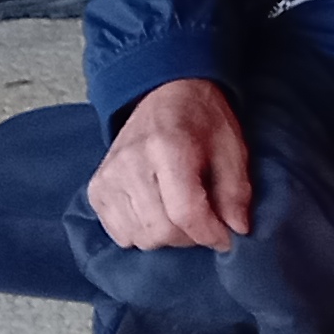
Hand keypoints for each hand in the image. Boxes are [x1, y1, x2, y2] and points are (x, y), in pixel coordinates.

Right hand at [87, 78, 253, 250]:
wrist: (164, 94)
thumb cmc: (202, 121)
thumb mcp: (232, 147)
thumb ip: (236, 191)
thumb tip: (237, 231)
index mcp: (167, 147)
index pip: (185, 211)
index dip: (211, 234)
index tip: (228, 238)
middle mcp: (130, 163)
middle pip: (161, 231)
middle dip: (191, 237)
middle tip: (207, 221)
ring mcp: (108, 177)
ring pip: (141, 238)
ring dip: (168, 237)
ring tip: (182, 213)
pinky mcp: (96, 190)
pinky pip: (121, 234)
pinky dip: (143, 233)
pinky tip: (158, 212)